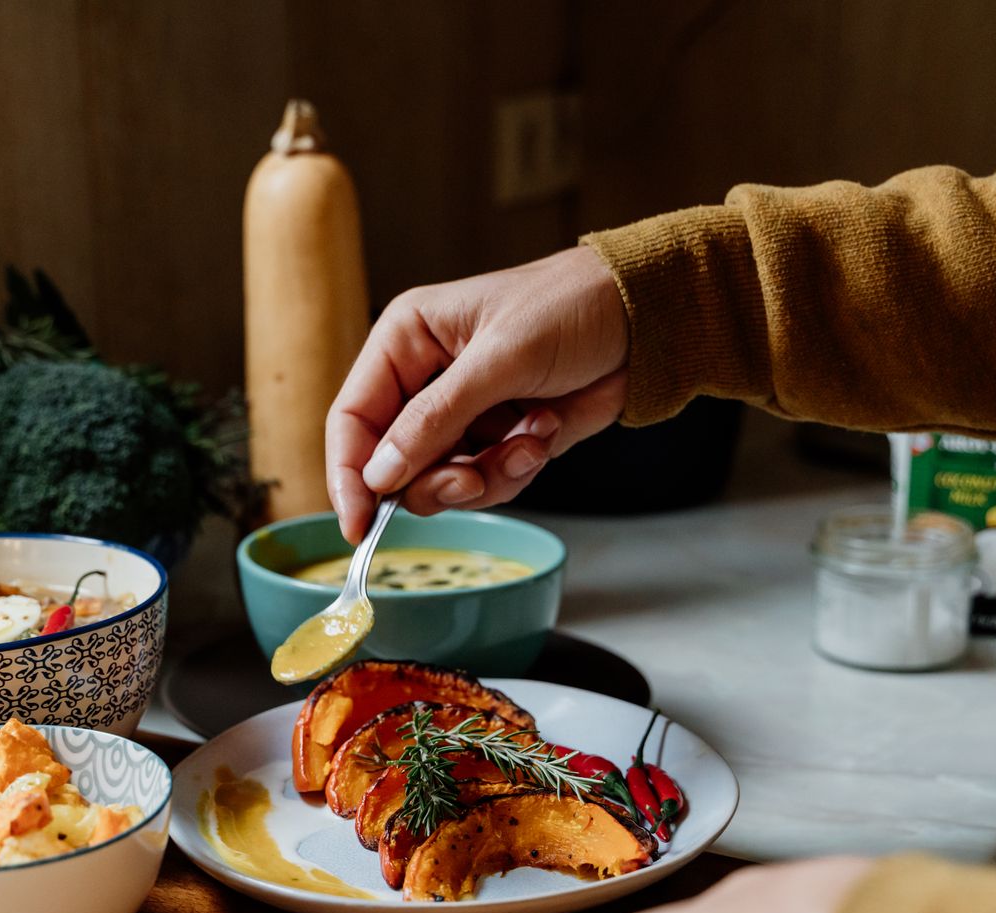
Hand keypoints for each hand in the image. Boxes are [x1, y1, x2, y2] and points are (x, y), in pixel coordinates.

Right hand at [326, 246, 628, 542]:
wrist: (644, 319)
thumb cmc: (568, 307)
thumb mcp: (498, 359)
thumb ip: (434, 419)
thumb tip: (381, 474)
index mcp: (405, 340)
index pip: (353, 417)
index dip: (351, 474)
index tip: (359, 523)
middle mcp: (424, 380)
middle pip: (393, 463)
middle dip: (434, 480)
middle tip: (470, 479)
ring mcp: (463, 414)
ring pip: (441, 481)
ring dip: (486, 476)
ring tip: (527, 444)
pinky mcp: (500, 438)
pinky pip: (486, 482)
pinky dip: (515, 470)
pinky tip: (544, 434)